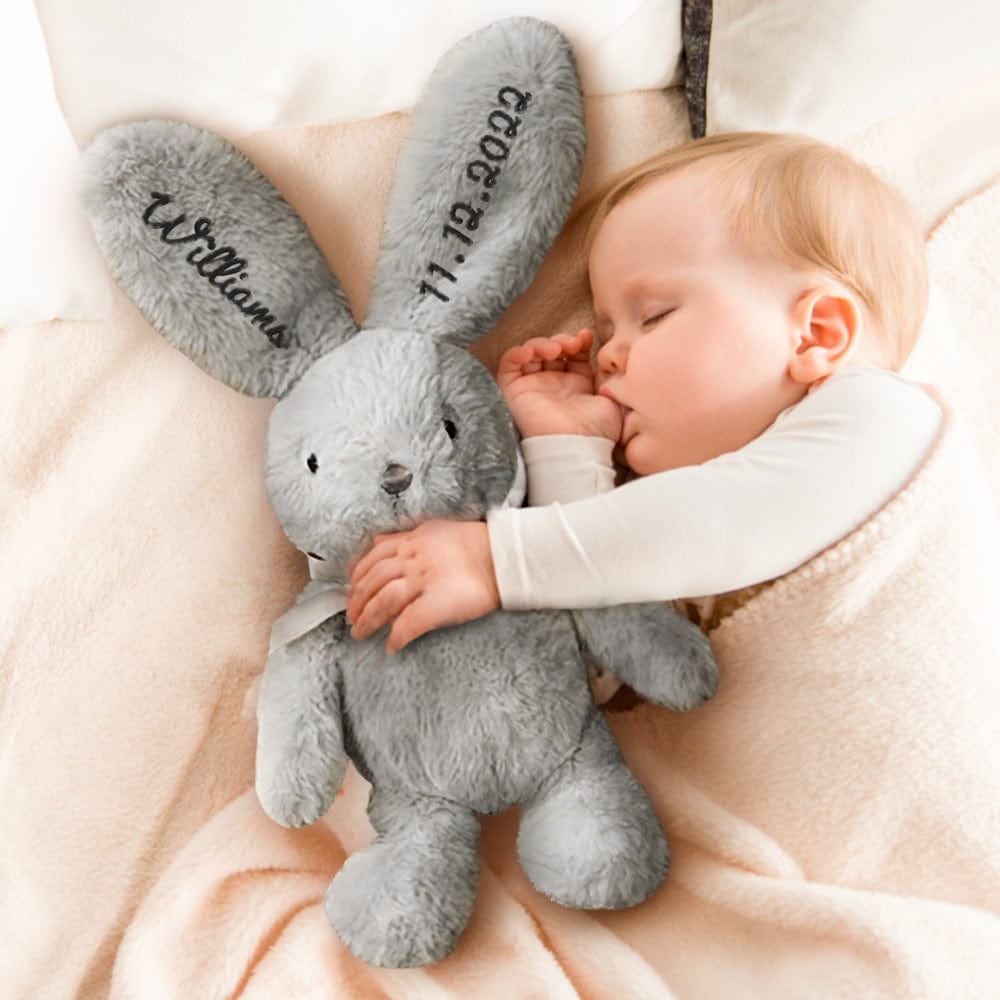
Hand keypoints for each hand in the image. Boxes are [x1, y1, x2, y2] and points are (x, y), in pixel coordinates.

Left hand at [347, 520, 499, 653]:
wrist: (504, 557)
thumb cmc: (476, 544)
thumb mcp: (434, 531)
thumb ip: (406, 538)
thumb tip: (380, 543)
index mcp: (412, 542)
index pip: (372, 557)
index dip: (357, 575)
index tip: (351, 589)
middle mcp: (414, 560)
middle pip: (373, 580)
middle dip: (358, 601)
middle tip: (352, 617)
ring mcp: (424, 582)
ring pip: (384, 601)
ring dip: (369, 619)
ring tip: (361, 633)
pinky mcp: (437, 605)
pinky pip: (408, 625)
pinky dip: (397, 637)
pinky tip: (392, 646)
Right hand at [498, 329, 622, 440]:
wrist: (578, 446)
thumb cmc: (597, 430)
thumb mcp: (608, 396)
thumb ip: (606, 376)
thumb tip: (604, 356)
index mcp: (575, 387)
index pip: (571, 355)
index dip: (578, 342)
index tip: (587, 337)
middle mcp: (552, 386)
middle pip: (550, 351)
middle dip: (561, 340)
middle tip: (572, 344)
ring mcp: (533, 388)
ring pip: (529, 354)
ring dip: (542, 344)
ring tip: (557, 349)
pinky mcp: (514, 392)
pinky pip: (508, 365)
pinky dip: (517, 352)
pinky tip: (532, 352)